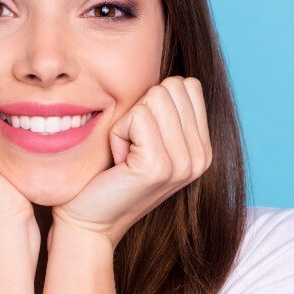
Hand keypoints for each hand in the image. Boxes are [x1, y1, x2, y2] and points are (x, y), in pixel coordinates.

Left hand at [50, 76, 212, 250]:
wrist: (90, 220)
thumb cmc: (109, 175)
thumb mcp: (146, 138)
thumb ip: (166, 110)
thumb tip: (172, 74)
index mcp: (203, 147)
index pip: (187, 85)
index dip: (153, 102)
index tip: (141, 138)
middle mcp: (202, 156)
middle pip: (171, 87)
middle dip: (139, 110)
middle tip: (130, 147)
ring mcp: (184, 163)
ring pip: (153, 98)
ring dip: (127, 123)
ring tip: (124, 155)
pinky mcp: (159, 166)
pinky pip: (136, 117)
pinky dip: (117, 133)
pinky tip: (118, 161)